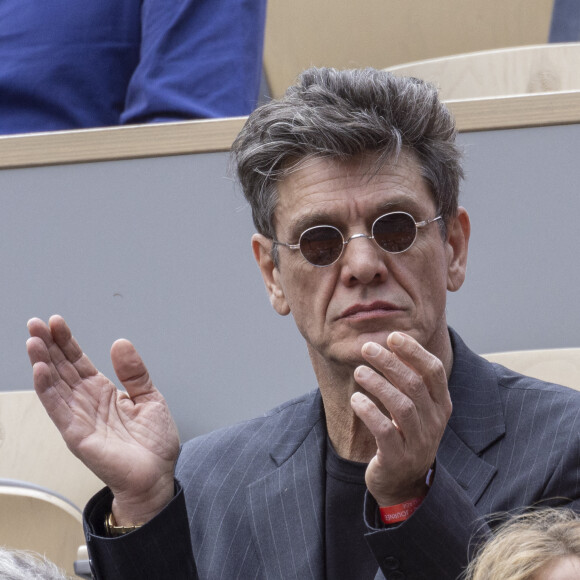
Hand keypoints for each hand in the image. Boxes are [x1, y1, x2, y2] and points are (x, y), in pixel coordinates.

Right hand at [26, 315, 179, 524]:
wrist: (157, 476)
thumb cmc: (153, 443)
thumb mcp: (150, 397)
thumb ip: (134, 372)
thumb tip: (120, 343)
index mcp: (104, 392)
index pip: (78, 361)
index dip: (66, 342)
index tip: (56, 321)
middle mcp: (87, 402)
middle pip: (62, 368)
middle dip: (48, 345)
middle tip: (35, 323)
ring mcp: (79, 418)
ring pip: (55, 385)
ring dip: (42, 362)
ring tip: (33, 340)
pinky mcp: (77, 435)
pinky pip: (58, 409)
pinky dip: (47, 390)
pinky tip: (39, 370)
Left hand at [350, 331, 451, 506]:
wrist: (403, 483)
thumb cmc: (405, 434)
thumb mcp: (414, 407)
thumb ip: (408, 378)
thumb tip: (394, 340)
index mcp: (440, 405)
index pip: (434, 371)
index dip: (414, 351)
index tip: (393, 336)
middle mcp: (434, 422)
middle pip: (414, 385)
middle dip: (390, 362)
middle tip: (367, 348)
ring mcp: (418, 442)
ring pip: (401, 406)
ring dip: (378, 384)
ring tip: (359, 371)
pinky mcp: (398, 458)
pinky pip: (385, 431)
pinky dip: (369, 412)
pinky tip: (356, 399)